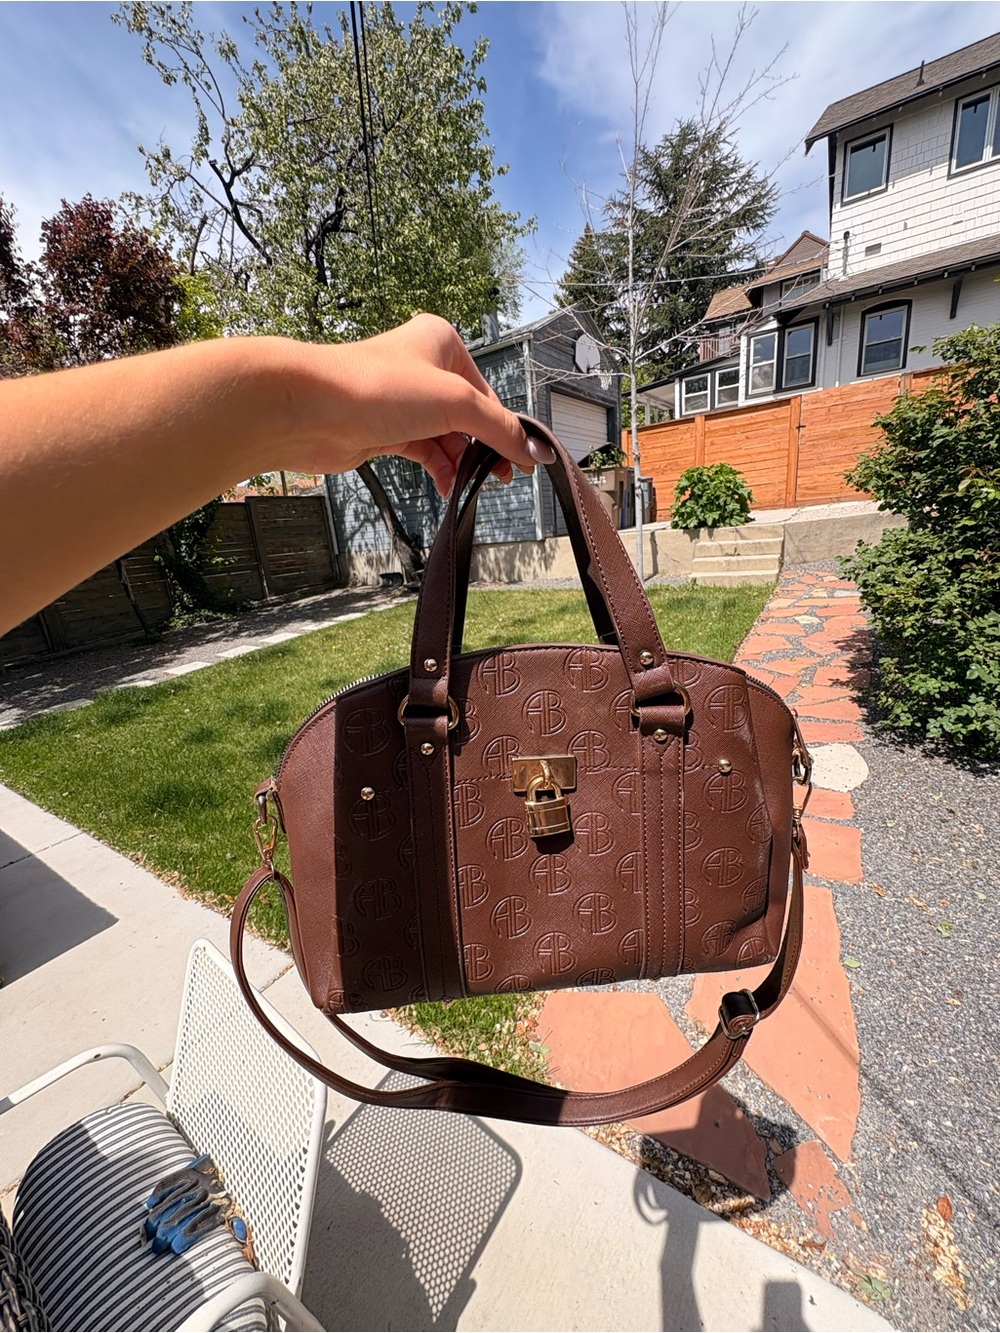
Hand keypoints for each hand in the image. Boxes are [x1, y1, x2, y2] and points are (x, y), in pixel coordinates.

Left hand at [283, 314, 555, 495]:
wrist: (309, 409)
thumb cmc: (374, 387)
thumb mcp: (454, 403)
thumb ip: (499, 428)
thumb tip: (536, 449)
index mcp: (442, 344)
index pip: (488, 392)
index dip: (508, 428)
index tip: (528, 459)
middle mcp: (422, 368)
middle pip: (469, 416)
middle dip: (485, 448)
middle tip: (503, 478)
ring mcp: (402, 402)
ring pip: (447, 437)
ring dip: (462, 463)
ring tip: (474, 486)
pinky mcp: (384, 430)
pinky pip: (424, 452)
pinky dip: (440, 469)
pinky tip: (450, 487)